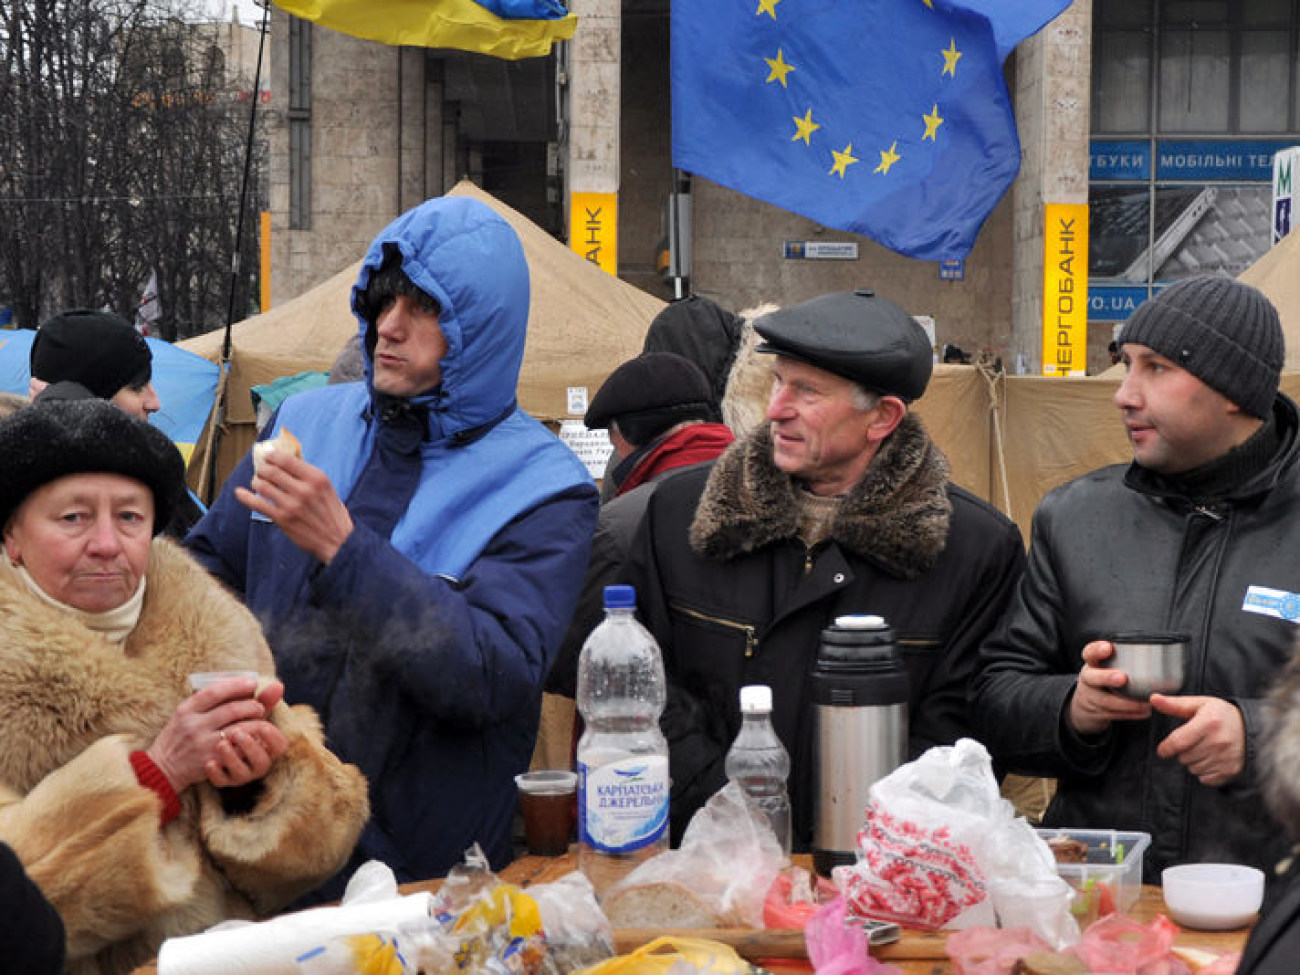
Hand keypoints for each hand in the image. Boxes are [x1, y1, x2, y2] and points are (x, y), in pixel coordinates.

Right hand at [147, 678, 288, 791]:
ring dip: (256, 722)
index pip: (215, 691)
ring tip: (260, 720)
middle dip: (252, 705)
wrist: (162, 768)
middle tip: (259, 707)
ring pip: (239, 728)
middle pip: (232, 709)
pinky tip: (255, 737)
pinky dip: (251, 740)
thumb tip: (247, 682)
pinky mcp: (211, 760)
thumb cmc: (181, 736)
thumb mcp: (188, 714)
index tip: (252, 682)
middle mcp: (193, 725)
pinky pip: (238, 747)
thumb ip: (213, 700)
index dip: (237, 684)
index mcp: (186, 709)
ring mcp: (202, 743)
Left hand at [235, 451, 353, 563]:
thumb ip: (309, 477)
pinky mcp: (282, 519)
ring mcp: (292, 505)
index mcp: (316, 478)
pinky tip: (240, 492)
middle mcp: (304, 490)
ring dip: (256, 481)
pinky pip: (258, 504)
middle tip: (262, 470)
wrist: (337, 541)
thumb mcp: (327, 489)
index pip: (287, 459)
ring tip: (257, 482)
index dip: (272, 455)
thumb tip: (288, 463)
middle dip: (263, 468)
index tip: (267, 454)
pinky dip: (245, 497)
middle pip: (272, 471)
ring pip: (263, 486)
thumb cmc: (332, 514)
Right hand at [1067, 640, 1152, 734]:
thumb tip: (1159, 649)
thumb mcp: (1106, 665)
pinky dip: (1131, 714)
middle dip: (1107, 677)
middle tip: (1122, 678)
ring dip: (1126, 703)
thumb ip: (1124, 659)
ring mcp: (1091, 697)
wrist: (1087, 703)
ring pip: (1105, 701)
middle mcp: (1088, 679)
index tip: (1108, 647)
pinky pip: (1114, 715)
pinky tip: (1145, 712)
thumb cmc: (1106, 678)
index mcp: (1092, 664)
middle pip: (1092, 678)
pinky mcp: (1097, 713)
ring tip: (1144, 704)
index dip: (1097, 650)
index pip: (1090, 653)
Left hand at [1152, 694, 1245, 786]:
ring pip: (1193, 769)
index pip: (1178, 742)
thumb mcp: (1199, 704)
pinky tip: (1211, 759)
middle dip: (1182, 752)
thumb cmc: (1220, 715)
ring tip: (1204, 749)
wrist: (1251, 728)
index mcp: (1209, 723)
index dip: (1165, 748)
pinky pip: (1205, 779)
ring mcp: (1226, 758)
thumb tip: (1153, 699)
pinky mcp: (1231, 771)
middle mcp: (1218, 742)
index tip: (1163, 750)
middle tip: (1193, 743)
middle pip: (1184, 757)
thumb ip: (1174, 704)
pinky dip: (1204, 772)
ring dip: (1193, 761)